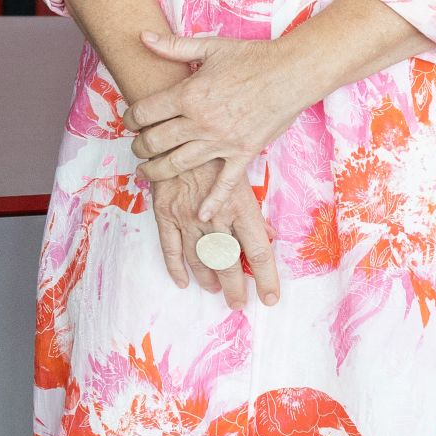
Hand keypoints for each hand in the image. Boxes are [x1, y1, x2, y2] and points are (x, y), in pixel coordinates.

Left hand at [126, 25, 381, 224]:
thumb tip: (143, 37)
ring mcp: (221, 142)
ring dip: (156, 171)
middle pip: (155, 142)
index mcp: (188, 95)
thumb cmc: (252, 57)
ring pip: (177, 165)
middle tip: (137, 146)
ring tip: (147, 171)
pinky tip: (201, 215)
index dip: (130, 118)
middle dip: (139, 146)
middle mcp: (199, 122)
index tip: (130, 120)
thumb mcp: (210, 47)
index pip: (144, 113)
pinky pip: (224, 184)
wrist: (292, 73)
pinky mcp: (243, 154)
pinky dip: (212, 202)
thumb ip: (173, 46)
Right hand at [148, 164, 281, 308]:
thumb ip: (254, 211)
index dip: (266, 278)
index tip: (270, 298)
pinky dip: (176, 268)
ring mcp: (187, 217)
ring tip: (215, 290)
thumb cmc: (217, 151)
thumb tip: (269, 237)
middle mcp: (215, 216)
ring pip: (199, 259)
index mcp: (240, 207)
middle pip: (228, 262)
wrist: (178, 132)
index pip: (258, 251)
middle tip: (238, 303)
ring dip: (208, 279)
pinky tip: (183, 282)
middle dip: (234, 288)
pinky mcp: (165, 214)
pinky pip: (170, 248)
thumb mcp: (243, 175)